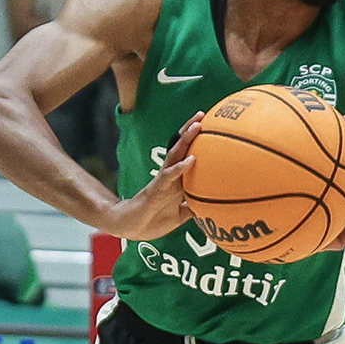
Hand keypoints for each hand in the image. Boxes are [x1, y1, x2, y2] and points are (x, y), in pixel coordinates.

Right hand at [99, 112, 200, 239]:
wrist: (130, 229)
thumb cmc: (154, 221)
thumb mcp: (180, 216)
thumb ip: (195, 210)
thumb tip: (213, 210)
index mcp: (176, 180)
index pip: (188, 155)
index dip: (198, 142)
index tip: (212, 127)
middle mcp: (170, 175)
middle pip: (181, 148)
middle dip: (191, 130)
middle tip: (202, 114)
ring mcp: (162, 180)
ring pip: (175, 155)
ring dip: (186, 140)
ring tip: (196, 125)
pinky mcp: (155, 190)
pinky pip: (168, 176)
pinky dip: (180, 167)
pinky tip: (192, 159)